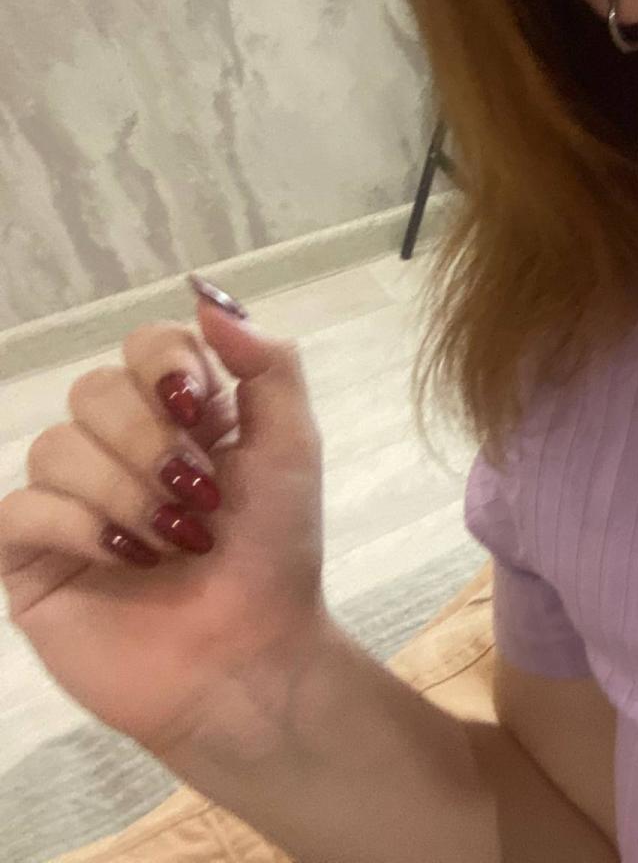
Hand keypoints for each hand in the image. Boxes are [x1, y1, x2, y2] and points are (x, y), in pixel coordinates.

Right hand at [1, 278, 328, 758]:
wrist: (249, 657)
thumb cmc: (276, 554)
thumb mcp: (293, 447)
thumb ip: (266, 365)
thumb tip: (207, 296)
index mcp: (182, 416)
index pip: (145, 346)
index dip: (166, 366)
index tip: (200, 408)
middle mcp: (119, 447)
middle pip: (95, 390)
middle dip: (153, 444)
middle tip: (200, 499)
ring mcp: (69, 500)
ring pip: (56, 446)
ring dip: (128, 493)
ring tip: (175, 543)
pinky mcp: (29, 555)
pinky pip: (21, 507)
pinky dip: (81, 528)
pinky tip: (125, 561)